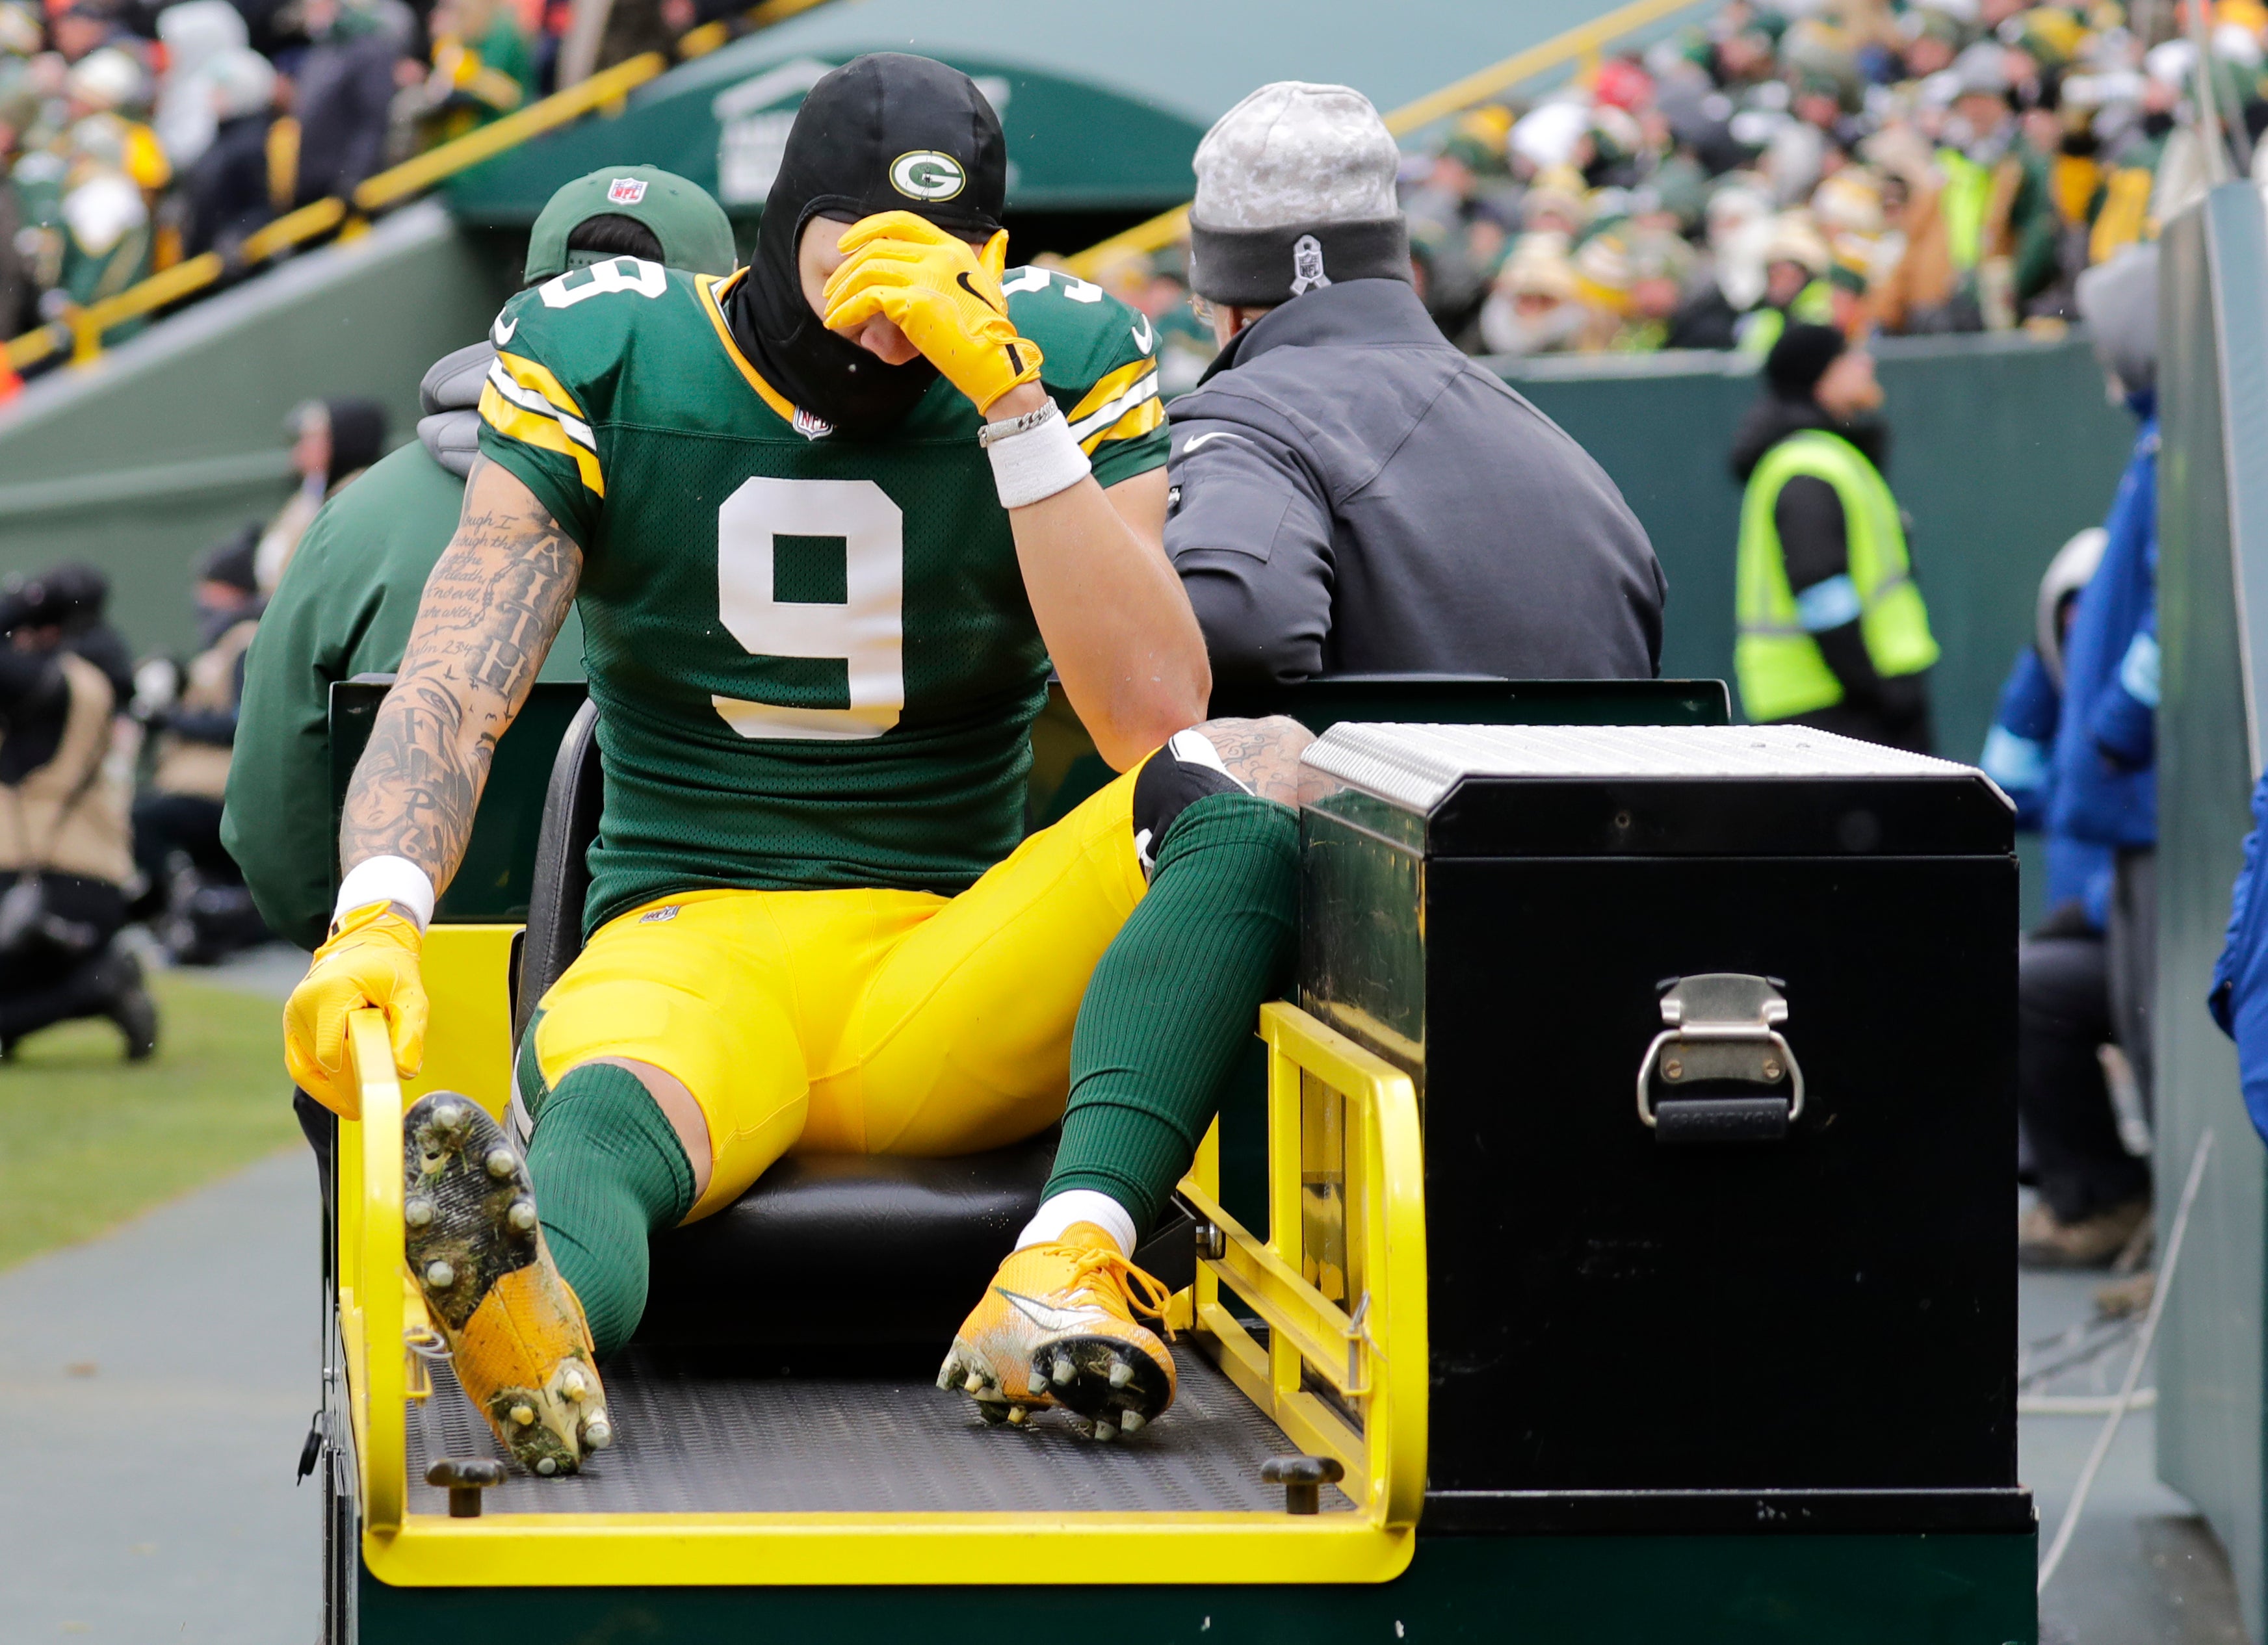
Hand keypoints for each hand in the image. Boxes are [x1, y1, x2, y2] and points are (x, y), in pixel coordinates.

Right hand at [283, 901, 427, 1117]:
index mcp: (331, 993)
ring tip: (361, 1107)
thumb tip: (405, 1072)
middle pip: (322, 1064)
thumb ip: (410, 1032)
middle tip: (374, 1106)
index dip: (353, 1078)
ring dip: (333, 1090)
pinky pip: (300, 1065)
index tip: (377, 1094)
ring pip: (309, 1068)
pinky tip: (342, 1098)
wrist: (366, 944)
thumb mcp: (411, 995)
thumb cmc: (390, 969)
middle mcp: (303, 1004)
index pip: (332, 1053)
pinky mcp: (292, 1026)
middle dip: (347, 1088)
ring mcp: (293, 1016)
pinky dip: (319, 1084)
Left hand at [820, 211, 1044, 413]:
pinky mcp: (914, 303)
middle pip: (876, 247)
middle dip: (846, 267)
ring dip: (842, 291)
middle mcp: (939, 255)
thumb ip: (991, 259)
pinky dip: (846, 310)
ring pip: (867, 270)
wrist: (998, 361)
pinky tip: (836, 323)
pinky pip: (867, 298)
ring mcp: (926, 276)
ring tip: (831, 309)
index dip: (866, 228)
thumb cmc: (993, 331)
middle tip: (832, 288)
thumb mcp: (994, 285)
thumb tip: (1001, 237)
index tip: (845, 245)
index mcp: (952, 247)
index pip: (901, 221)